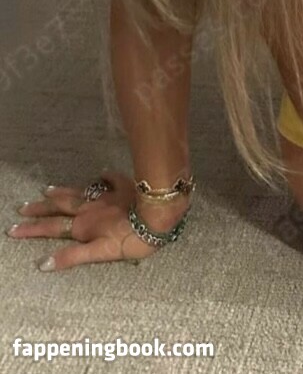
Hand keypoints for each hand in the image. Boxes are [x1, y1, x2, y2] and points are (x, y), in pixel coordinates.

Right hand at [6, 169, 185, 271]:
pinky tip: (101, 172)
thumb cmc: (131, 239)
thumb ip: (72, 257)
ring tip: (47, 190)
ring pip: (79, 192)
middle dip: (41, 209)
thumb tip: (43, 263)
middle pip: (60, 208)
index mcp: (84, 225)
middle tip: (22, 208)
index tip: (13, 228)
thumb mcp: (100, 253)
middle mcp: (90, 208)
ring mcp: (107, 195)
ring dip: (63, 192)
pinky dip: (104, 176)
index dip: (32, 229)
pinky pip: (112, 179)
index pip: (52, 228)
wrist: (157, 213)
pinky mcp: (124, 186)